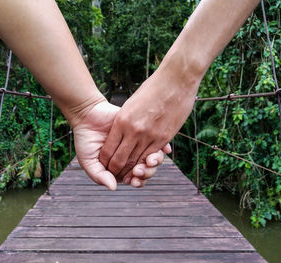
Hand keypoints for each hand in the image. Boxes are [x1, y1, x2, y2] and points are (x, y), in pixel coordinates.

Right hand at [73, 101, 164, 189]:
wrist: (88, 115)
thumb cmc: (85, 139)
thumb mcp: (88, 161)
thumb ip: (99, 175)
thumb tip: (114, 188)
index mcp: (120, 167)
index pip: (134, 179)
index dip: (137, 182)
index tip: (134, 180)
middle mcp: (131, 157)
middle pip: (146, 170)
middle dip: (146, 173)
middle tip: (139, 170)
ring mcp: (137, 144)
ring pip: (153, 157)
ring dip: (154, 162)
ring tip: (149, 161)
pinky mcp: (142, 132)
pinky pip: (156, 140)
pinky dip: (161, 147)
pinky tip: (160, 150)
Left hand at [99, 63, 199, 183]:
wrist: (175, 80)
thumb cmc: (152, 89)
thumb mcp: (131, 104)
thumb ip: (125, 120)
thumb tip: (120, 132)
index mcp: (122, 121)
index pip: (108, 149)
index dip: (106, 160)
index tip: (105, 165)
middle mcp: (134, 130)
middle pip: (121, 159)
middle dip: (116, 170)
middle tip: (115, 175)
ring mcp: (150, 135)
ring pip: (137, 161)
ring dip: (132, 171)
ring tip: (129, 175)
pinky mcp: (164, 137)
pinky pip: (151, 156)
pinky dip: (146, 164)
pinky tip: (143, 167)